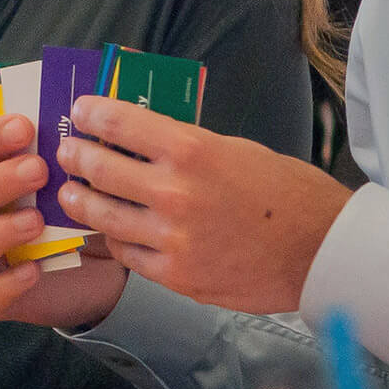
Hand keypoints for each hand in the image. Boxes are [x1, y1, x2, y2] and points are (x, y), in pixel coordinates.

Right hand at [0, 114, 127, 329]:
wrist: (106, 262)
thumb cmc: (80, 205)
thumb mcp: (80, 172)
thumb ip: (71, 144)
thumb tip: (83, 107)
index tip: (25, 126)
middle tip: (39, 169)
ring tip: (37, 220)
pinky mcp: (2, 299)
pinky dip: (6, 286)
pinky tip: (34, 269)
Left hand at [57, 96, 349, 313]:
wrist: (321, 250)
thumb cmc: (286, 192)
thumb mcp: (234, 148)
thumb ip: (185, 144)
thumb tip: (141, 135)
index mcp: (191, 150)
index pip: (119, 124)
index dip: (92, 115)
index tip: (80, 112)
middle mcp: (174, 193)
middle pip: (100, 169)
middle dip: (76, 157)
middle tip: (68, 153)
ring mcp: (172, 239)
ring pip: (104, 216)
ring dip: (81, 200)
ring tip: (72, 193)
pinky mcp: (177, 276)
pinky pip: (127, 254)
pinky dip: (114, 239)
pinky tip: (110, 229)